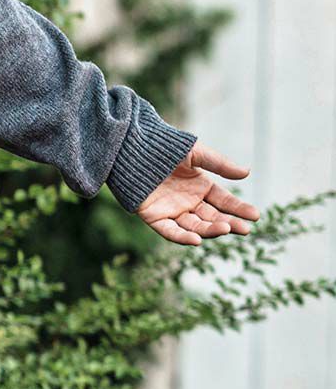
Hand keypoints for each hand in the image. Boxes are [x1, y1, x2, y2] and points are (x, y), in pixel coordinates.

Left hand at [135, 140, 258, 245]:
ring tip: (226, 229)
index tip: (255, 216)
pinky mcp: (154, 218)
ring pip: (195, 226)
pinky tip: (196, 240)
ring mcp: (172, 211)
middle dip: (229, 223)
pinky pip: (170, 231)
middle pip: (212, 217)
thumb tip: (247, 173)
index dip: (239, 209)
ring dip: (210, 230)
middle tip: (245, 229)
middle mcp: (188, 202)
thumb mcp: (196, 154)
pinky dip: (182, 237)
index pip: (224, 202)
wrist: (133, 148)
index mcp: (200, 187)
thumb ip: (220, 164)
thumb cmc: (165, 147)